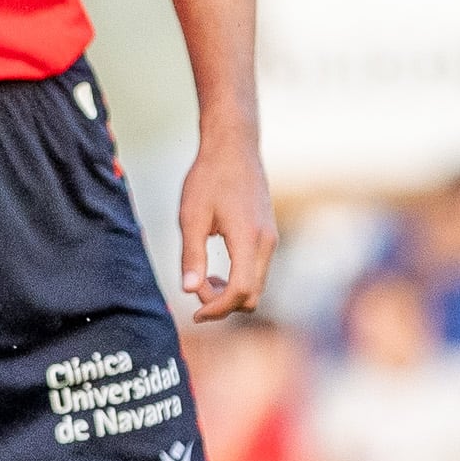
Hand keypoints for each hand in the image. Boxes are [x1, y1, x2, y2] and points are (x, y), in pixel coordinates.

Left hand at [178, 124, 274, 321]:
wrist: (234, 148)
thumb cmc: (208, 178)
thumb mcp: (191, 217)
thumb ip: (192, 255)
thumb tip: (189, 290)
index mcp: (248, 239)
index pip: (239, 291)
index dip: (216, 308)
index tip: (194, 312)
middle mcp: (266, 243)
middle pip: (252, 296)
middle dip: (224, 305)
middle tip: (194, 292)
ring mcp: (271, 239)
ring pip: (257, 285)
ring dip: (231, 293)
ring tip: (203, 280)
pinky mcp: (268, 236)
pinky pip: (257, 271)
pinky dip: (239, 280)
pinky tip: (216, 270)